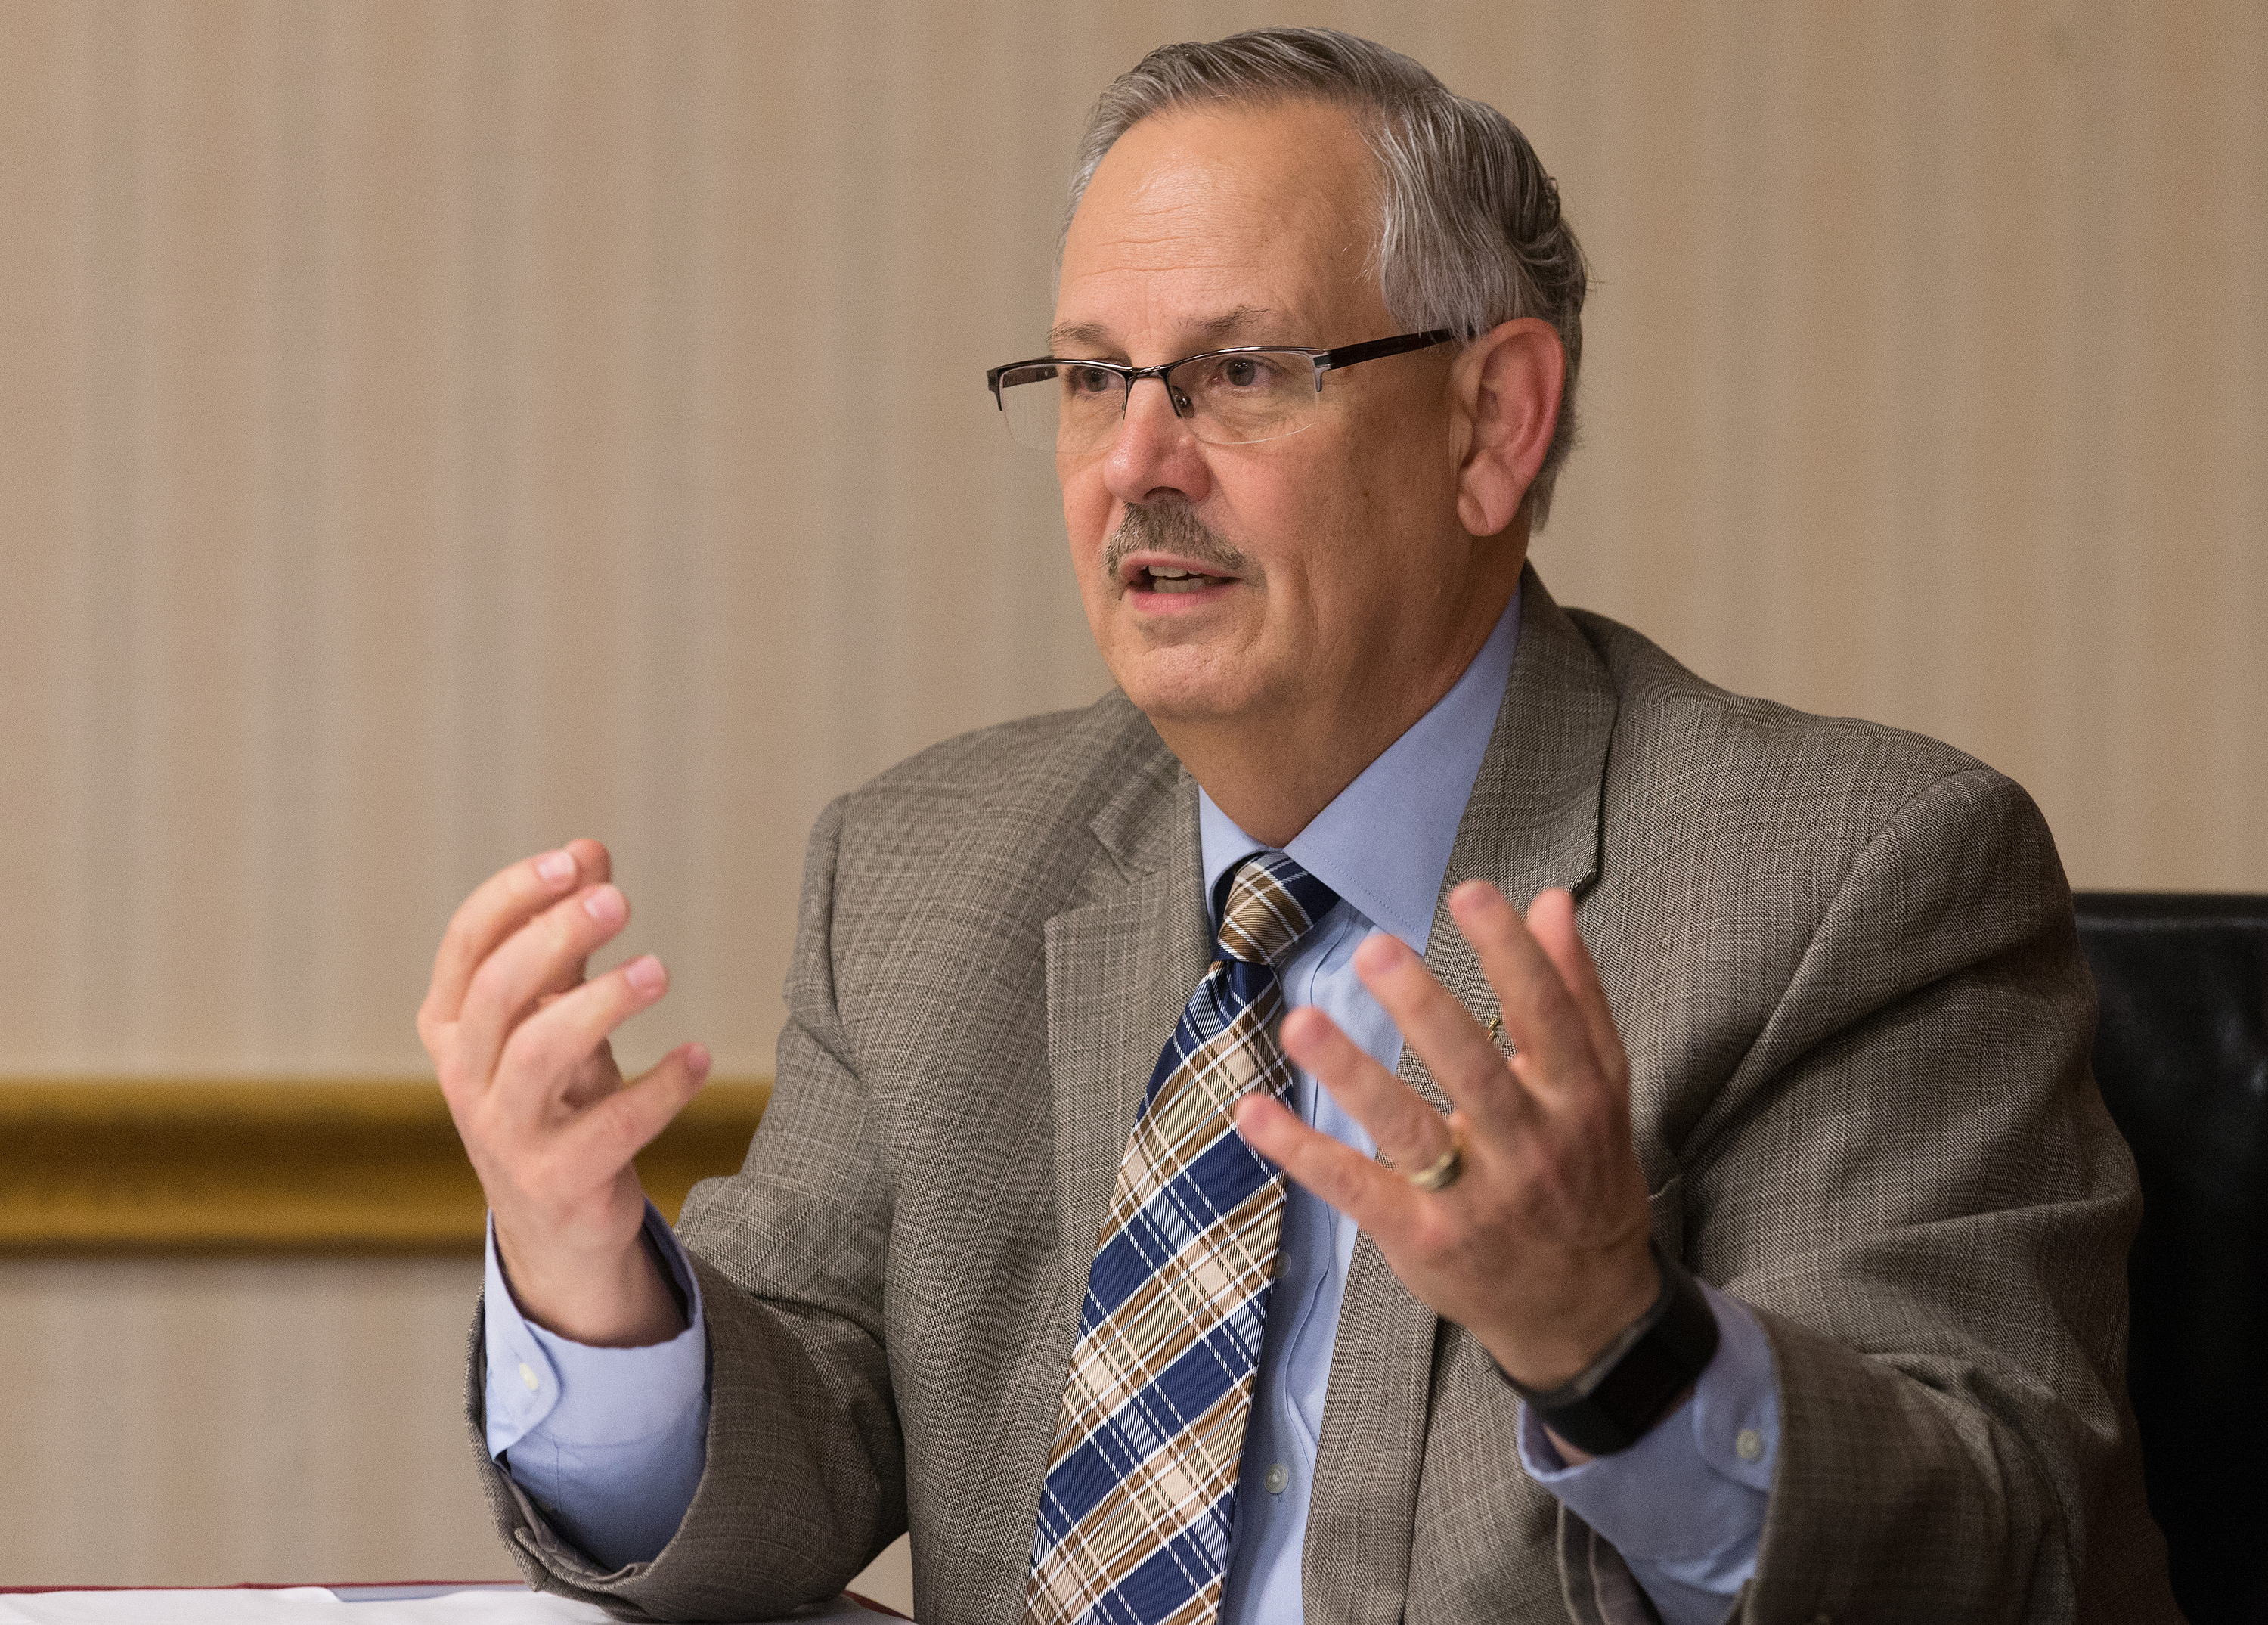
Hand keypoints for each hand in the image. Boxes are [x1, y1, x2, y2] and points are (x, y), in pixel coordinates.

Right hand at [417, 839, 710, 1346]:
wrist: (555, 1223)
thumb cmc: (554, 1097)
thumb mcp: (552, 1015)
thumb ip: (567, 940)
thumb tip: (589, 850)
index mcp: (452, 1026)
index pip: (466, 945)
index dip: (513, 895)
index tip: (573, 860)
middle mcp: (466, 1077)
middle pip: (498, 992)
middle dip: (556, 937)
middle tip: (617, 901)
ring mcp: (506, 1134)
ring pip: (538, 1055)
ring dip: (600, 1004)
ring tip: (658, 969)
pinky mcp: (558, 1181)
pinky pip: (609, 1129)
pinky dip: (659, 1089)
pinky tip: (698, 1056)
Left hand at [1233, 882, 1657, 1436]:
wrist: (1587, 1310)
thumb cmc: (1585, 1176)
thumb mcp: (1600, 1087)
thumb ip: (1575, 993)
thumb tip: (1552, 902)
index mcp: (1578, 1100)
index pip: (1546, 1016)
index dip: (1511, 954)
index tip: (1469, 893)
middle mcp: (1530, 1149)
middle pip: (1474, 1070)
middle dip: (1424, 1010)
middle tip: (1377, 949)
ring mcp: (1474, 1199)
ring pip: (1410, 1131)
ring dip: (1352, 1075)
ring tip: (1302, 1021)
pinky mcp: (1423, 1239)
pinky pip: (1357, 1189)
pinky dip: (1302, 1152)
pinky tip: (1254, 1111)